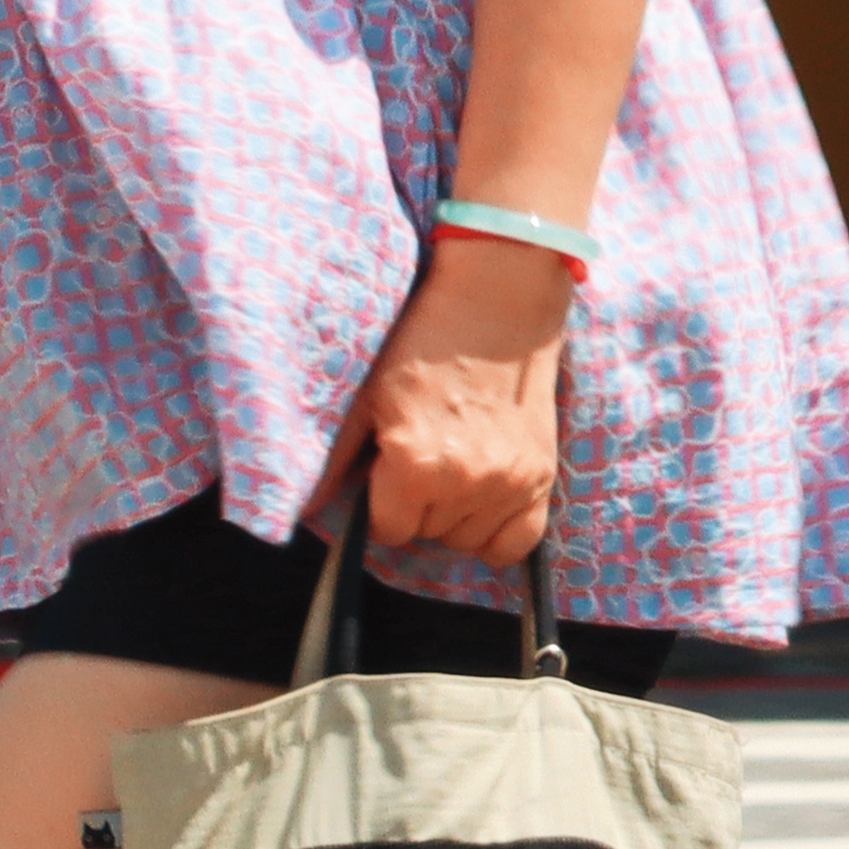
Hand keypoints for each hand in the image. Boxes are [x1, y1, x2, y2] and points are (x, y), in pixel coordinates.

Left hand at [342, 234, 571, 566]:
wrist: (496, 305)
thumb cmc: (425, 344)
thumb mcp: (368, 395)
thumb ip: (336, 458)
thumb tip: (306, 507)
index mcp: (414, 464)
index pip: (386, 530)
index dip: (381, 504)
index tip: (389, 472)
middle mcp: (464, 482)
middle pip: (426, 535)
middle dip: (417, 505)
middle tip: (424, 456)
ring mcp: (509, 483)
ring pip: (466, 540)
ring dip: (455, 514)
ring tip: (455, 465)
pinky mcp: (542, 477)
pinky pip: (516, 543)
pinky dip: (498, 530)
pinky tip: (486, 495)